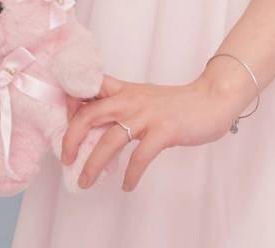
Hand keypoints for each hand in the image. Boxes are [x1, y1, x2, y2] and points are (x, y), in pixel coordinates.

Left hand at [60, 73, 233, 191]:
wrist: (212, 98)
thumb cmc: (178, 103)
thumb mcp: (144, 98)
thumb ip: (122, 106)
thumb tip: (95, 124)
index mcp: (126, 91)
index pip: (90, 88)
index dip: (71, 102)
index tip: (62, 121)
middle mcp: (132, 100)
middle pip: (90, 114)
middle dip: (71, 138)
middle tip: (65, 158)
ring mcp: (148, 115)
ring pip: (109, 140)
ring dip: (93, 164)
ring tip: (86, 182)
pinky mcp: (164, 130)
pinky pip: (139, 156)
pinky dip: (130, 174)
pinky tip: (127, 185)